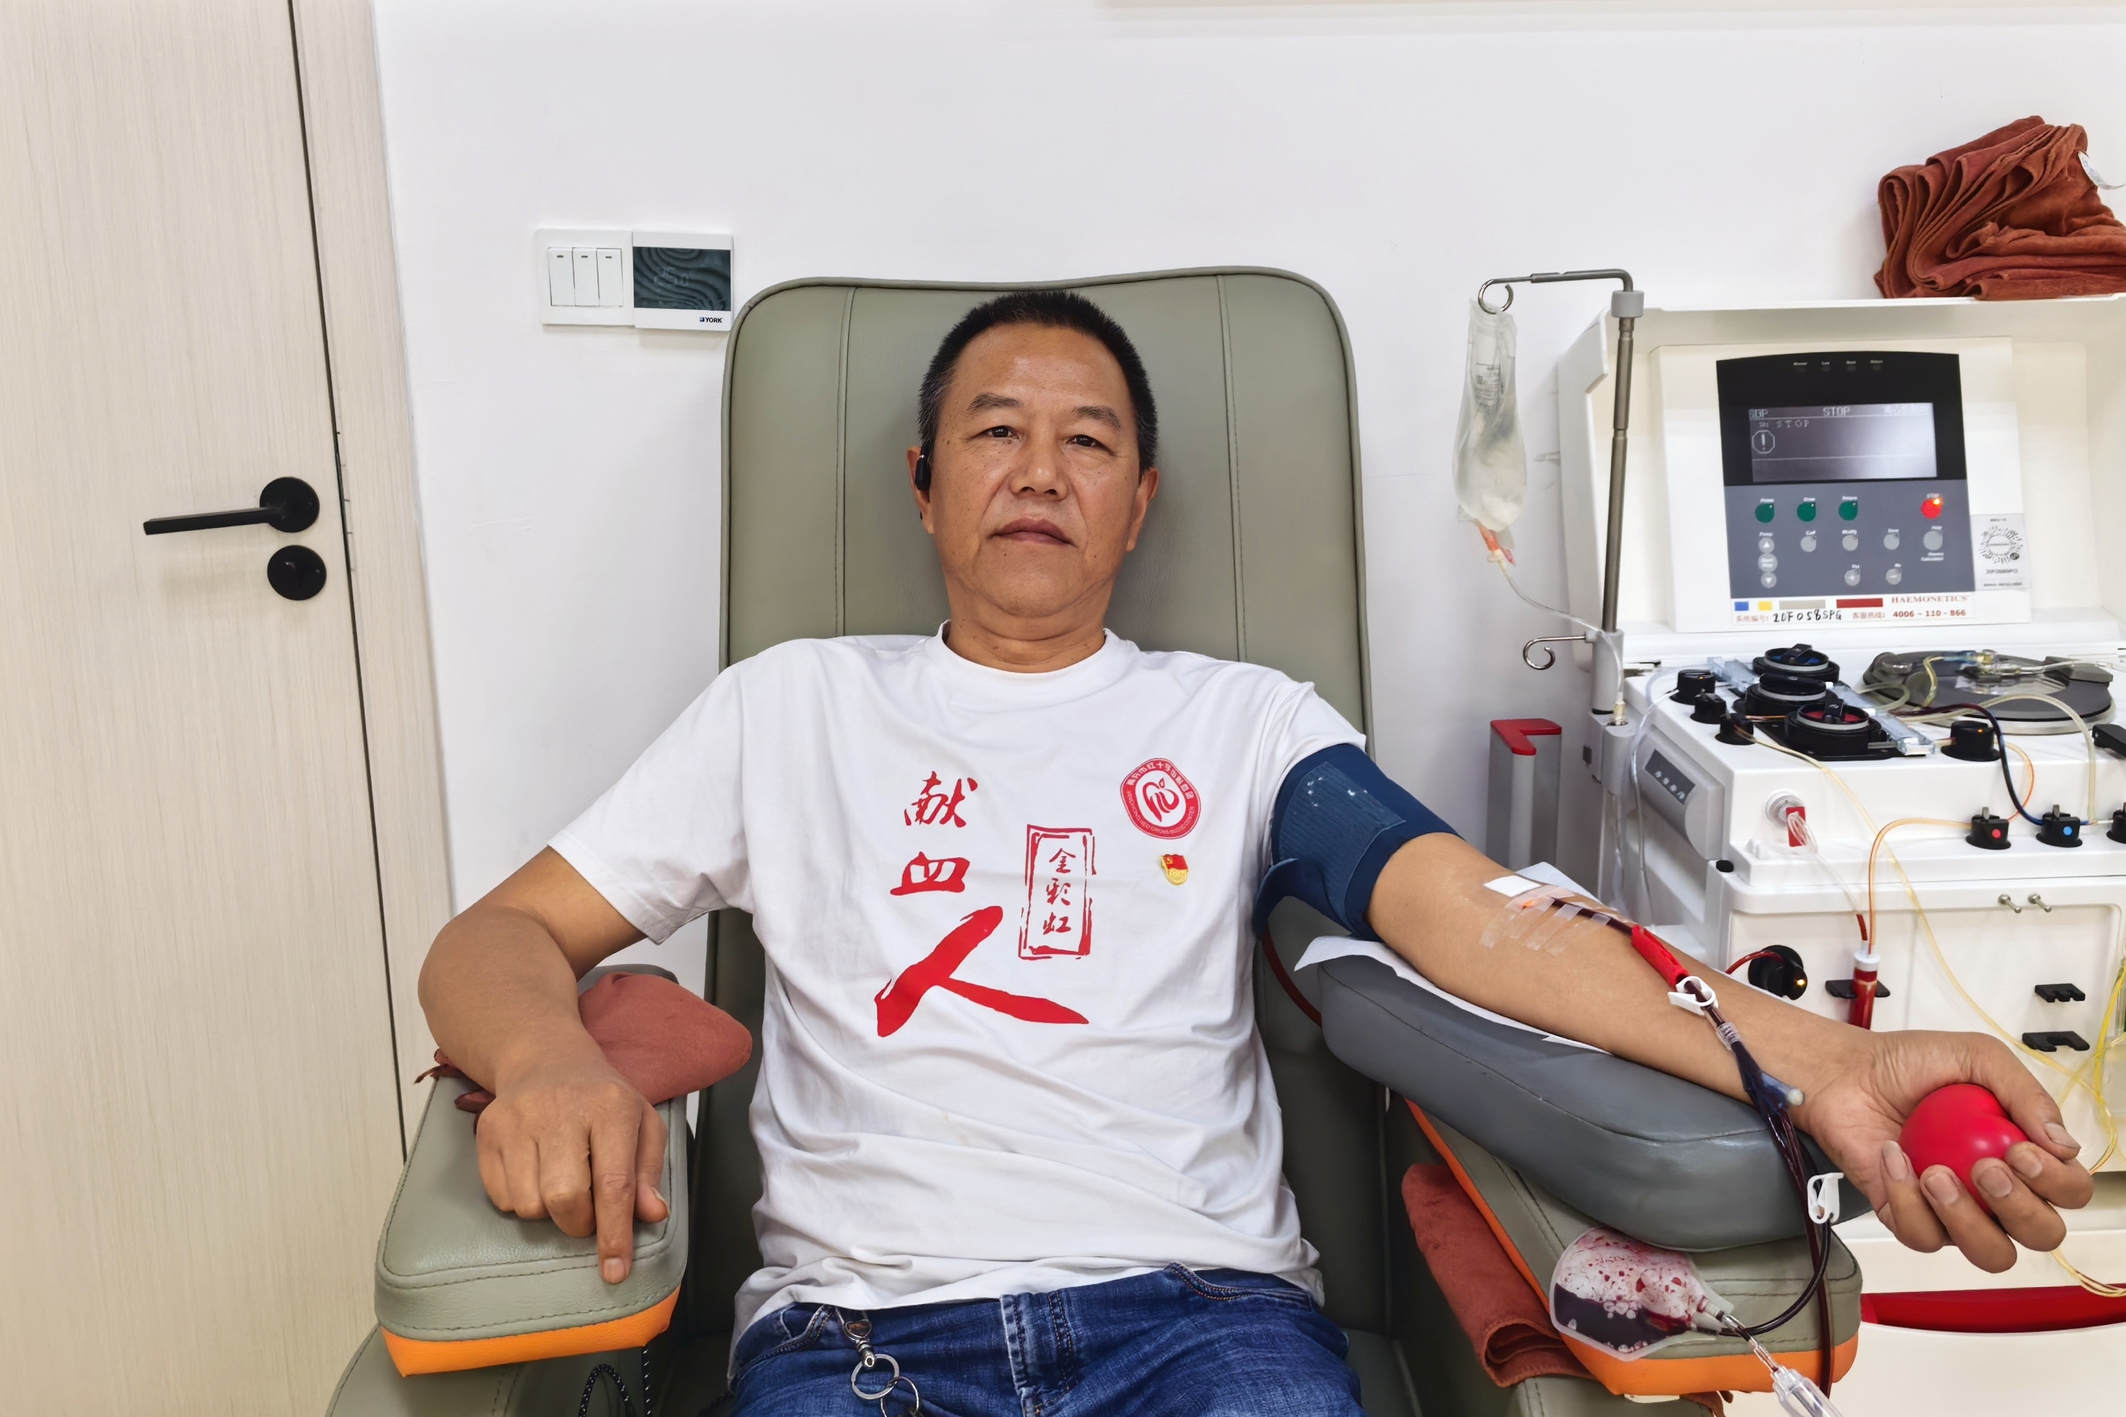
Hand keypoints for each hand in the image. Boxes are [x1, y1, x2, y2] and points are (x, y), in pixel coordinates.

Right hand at [474, 1037, 669, 1282]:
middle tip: (588, 1211)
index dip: (615, 1233)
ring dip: (549, 1213)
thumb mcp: (642, 1126)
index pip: (614, 1183)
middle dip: (579, 1223)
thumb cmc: (602, 1100)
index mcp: (611, 1107)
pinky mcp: (488, 1130)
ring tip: (562, 1185)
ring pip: (529, 1204)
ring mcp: (519, 1119)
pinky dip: (521, 1201)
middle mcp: (561, 1109)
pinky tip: (535, 1173)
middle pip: (565, 1199)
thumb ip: (648, 1173)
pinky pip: (501, 1197)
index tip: (616, 1270)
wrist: (546, 1059)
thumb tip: (653, 1214)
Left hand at [1794, 1028, 2092, 1270]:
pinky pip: (1922, 1236)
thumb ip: (2025, 1093)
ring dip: (1966, 1220)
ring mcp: (1954, 1209)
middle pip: (2040, 1233)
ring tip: (1935, 1174)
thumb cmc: (1909, 1064)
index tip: (2022, 1151)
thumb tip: (2063, 1144)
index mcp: (2022, 1154)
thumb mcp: (1976, 1057)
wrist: (1846, 1072)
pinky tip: (1896, 1160)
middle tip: (1984, 1168)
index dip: (2057, 1182)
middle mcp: (1995, 1190)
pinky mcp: (1909, 1217)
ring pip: (1989, 1252)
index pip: (2069, 1190)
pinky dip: (1906, 1200)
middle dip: (2019, 1208)